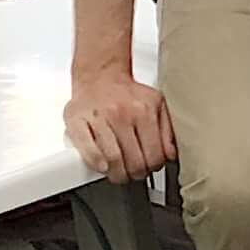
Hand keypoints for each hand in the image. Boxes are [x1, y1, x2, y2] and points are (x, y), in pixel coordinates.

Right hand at [67, 63, 175, 180]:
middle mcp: (121, 113)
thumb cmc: (127, 93)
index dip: (154, 167)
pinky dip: (96, 163)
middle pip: (134, 161)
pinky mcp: (77, 121)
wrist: (100, 76)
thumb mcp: (157, 104)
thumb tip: (171, 155)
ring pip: (112, 159)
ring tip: (119, 173)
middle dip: (136, 174)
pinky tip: (103, 166)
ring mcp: (98, 118)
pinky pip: (88, 150)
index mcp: (143, 111)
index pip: (154, 155)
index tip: (150, 168)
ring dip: (118, 174)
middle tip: (135, 173)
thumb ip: (167, 130)